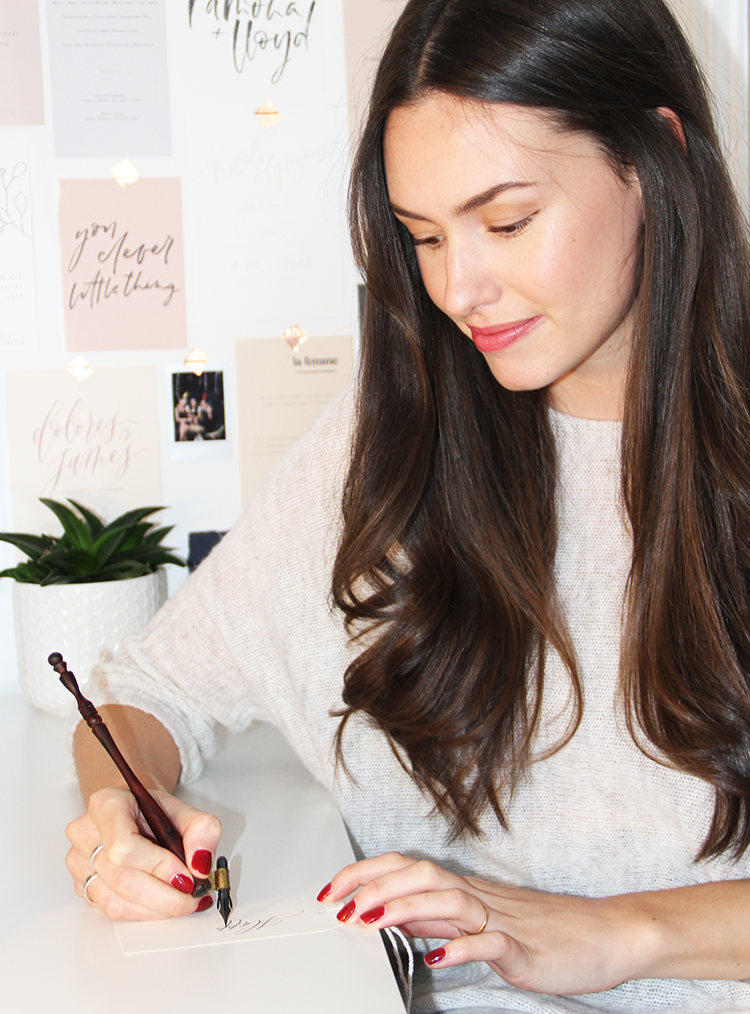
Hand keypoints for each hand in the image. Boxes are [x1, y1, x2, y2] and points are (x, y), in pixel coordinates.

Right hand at [65, 786, 222, 919]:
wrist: (133, 811)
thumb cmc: (152, 811)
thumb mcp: (184, 809)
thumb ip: (202, 830)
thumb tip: (201, 865)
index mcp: (106, 805)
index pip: (124, 846)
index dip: (157, 866)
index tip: (186, 876)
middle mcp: (85, 833)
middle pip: (122, 880)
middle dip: (165, 896)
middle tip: (194, 896)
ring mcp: (78, 861)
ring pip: (117, 902)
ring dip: (157, 909)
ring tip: (184, 901)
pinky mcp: (81, 885)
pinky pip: (113, 910)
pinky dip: (145, 912)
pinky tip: (164, 903)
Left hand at [320, 852, 655, 994]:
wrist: (606, 934)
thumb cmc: (546, 931)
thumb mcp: (480, 923)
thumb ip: (437, 919)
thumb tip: (392, 916)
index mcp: (465, 891)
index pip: (406, 868)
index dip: (367, 874)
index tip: (333, 890)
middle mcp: (478, 898)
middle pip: (420, 873)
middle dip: (375, 885)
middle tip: (342, 905)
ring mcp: (502, 920)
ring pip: (449, 900)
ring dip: (407, 908)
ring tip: (374, 922)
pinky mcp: (524, 948)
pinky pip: (490, 942)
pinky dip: (462, 947)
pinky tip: (438, 957)